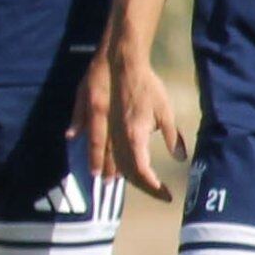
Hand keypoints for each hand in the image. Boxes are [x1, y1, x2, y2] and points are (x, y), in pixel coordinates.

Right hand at [83, 52, 188, 200]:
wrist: (123, 60)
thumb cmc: (147, 85)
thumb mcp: (165, 112)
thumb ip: (172, 136)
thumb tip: (181, 157)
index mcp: (134, 137)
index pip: (141, 170)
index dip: (152, 186)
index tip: (164, 194)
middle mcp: (115, 135)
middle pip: (120, 166)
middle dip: (132, 181)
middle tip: (143, 190)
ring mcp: (100, 123)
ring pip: (102, 152)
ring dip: (103, 165)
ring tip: (104, 177)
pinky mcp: (89, 108)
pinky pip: (84, 127)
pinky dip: (82, 136)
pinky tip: (74, 138)